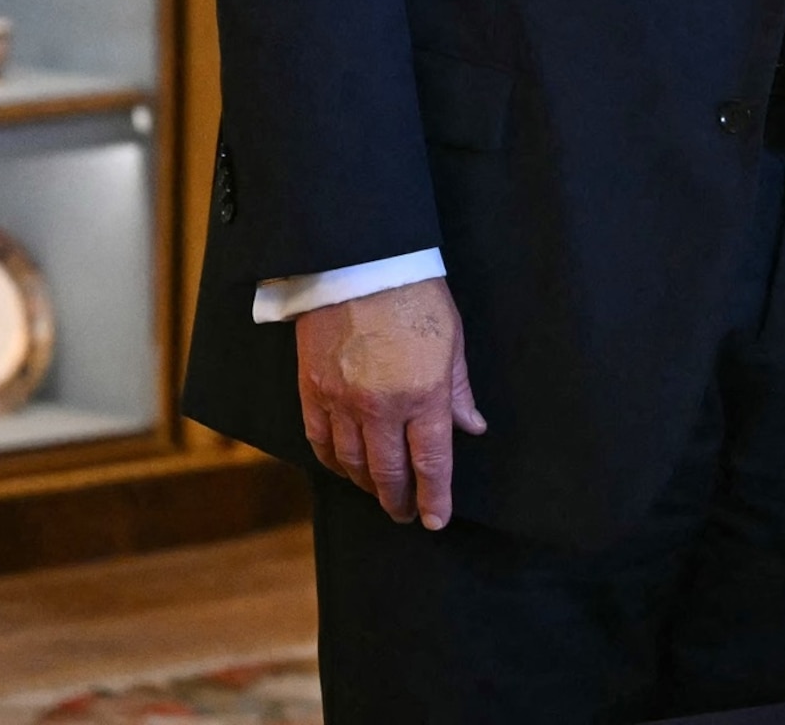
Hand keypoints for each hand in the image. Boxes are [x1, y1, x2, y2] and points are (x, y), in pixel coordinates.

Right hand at [294, 276, 485, 529]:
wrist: (360, 264)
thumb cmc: (416, 296)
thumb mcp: (453, 341)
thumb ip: (459, 391)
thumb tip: (472, 428)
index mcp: (424, 394)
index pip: (431, 462)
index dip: (434, 497)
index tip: (435, 520)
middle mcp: (381, 406)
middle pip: (387, 472)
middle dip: (398, 500)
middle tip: (405, 515)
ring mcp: (341, 401)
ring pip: (351, 463)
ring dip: (366, 485)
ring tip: (378, 493)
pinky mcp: (312, 390)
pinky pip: (319, 441)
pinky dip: (332, 462)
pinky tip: (343, 468)